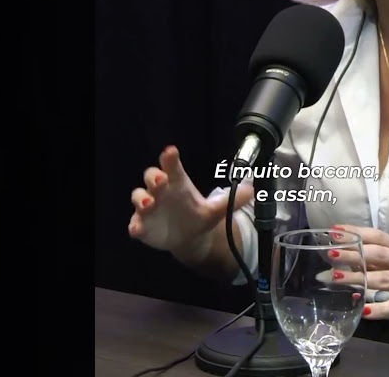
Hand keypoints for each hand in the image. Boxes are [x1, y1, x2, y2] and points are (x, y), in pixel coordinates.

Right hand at [127, 146, 254, 262]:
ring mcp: (149, 208)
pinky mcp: (142, 224)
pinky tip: (137, 229)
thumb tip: (254, 189)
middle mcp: (161, 191)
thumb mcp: (217, 209)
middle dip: (154, 177)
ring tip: (148, 204)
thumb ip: (234, 199)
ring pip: (138, 196)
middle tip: (161, 180)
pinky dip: (134, 225)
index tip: (171, 151)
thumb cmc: (197, 214)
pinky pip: (135, 223)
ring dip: (141, 198)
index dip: (170, 158)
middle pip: (151, 176)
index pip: (172, 166)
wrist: (187, 236)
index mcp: (178, 182)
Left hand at [326, 224, 388, 333]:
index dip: (356, 232)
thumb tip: (356, 263)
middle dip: (352, 253)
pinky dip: (380, 309)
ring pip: (383, 278)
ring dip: (358, 278)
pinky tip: (363, 311)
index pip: (378, 237)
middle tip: (329, 253)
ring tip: (336, 279)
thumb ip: (388, 265)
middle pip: (378, 254)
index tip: (334, 230)